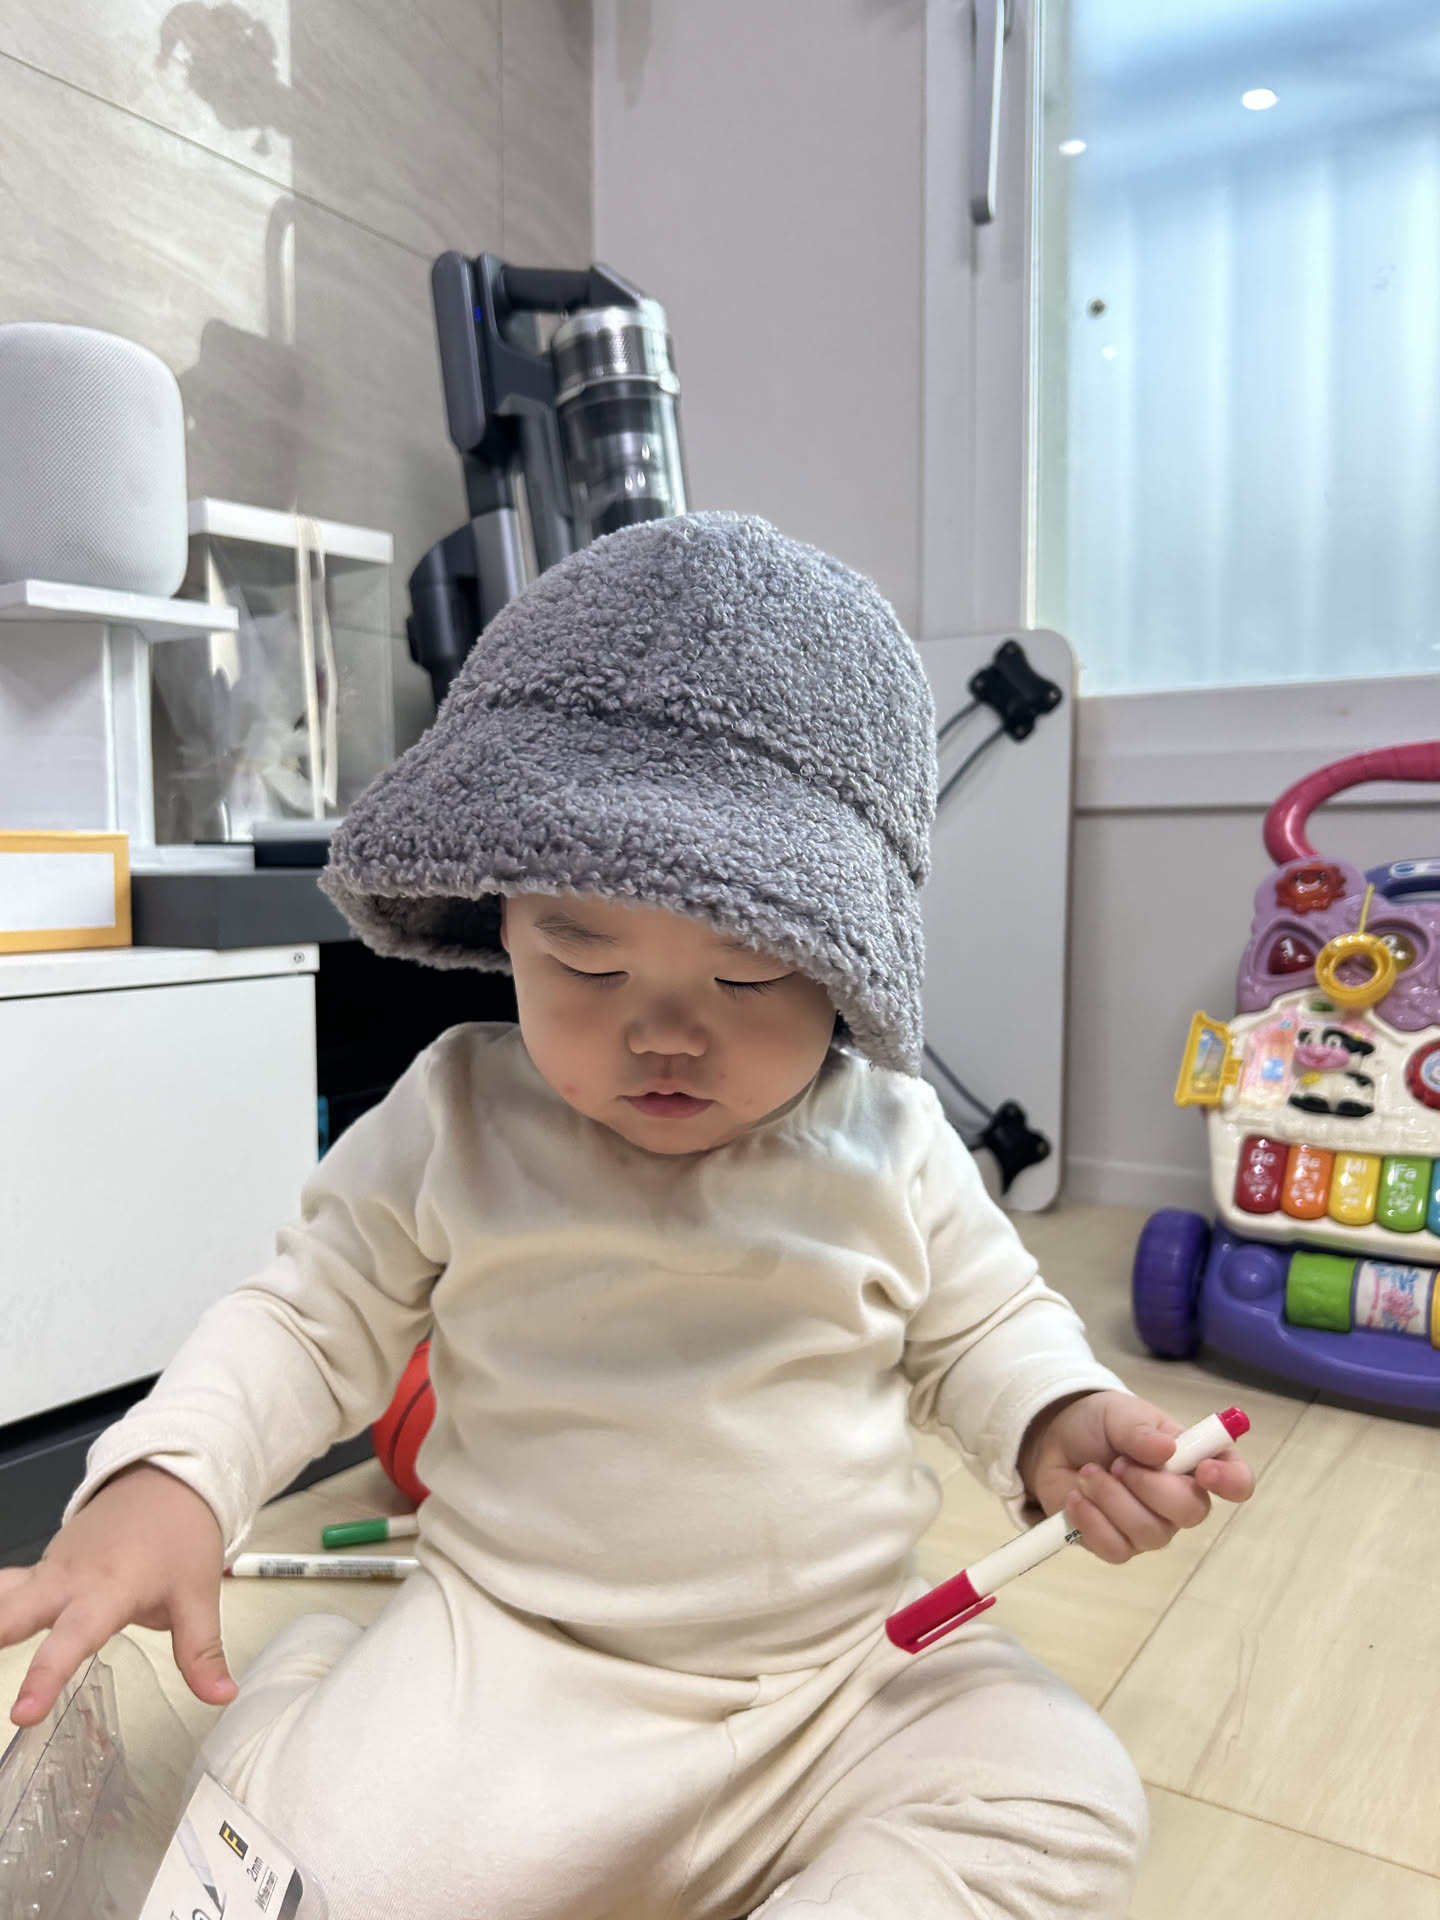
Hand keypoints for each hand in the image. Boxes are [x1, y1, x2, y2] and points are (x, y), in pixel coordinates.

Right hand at [0, 1462, 237, 1726]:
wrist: (168, 1480)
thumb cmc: (181, 1535)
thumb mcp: (198, 1594)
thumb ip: (201, 1651)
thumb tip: (222, 1694)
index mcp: (110, 1588)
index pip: (73, 1638)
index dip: (47, 1675)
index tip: (22, 1714)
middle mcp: (69, 1579)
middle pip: (13, 1612)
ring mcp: (50, 1570)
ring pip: (1, 1597)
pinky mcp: (41, 1568)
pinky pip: (5, 1588)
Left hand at [1017, 1389, 1254, 1563]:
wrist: (1053, 1442)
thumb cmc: (1097, 1424)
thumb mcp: (1118, 1413)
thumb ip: (1139, 1431)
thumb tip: (1166, 1449)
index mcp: (1192, 1460)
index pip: (1235, 1480)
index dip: (1231, 1480)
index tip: (1206, 1471)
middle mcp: (1179, 1498)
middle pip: (1191, 1512)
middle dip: (1150, 1486)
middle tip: (1118, 1463)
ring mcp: (1149, 1526)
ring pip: (1150, 1533)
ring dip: (1111, 1498)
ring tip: (1088, 1473)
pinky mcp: (1116, 1544)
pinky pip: (1115, 1550)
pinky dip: (1091, 1521)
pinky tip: (1076, 1498)